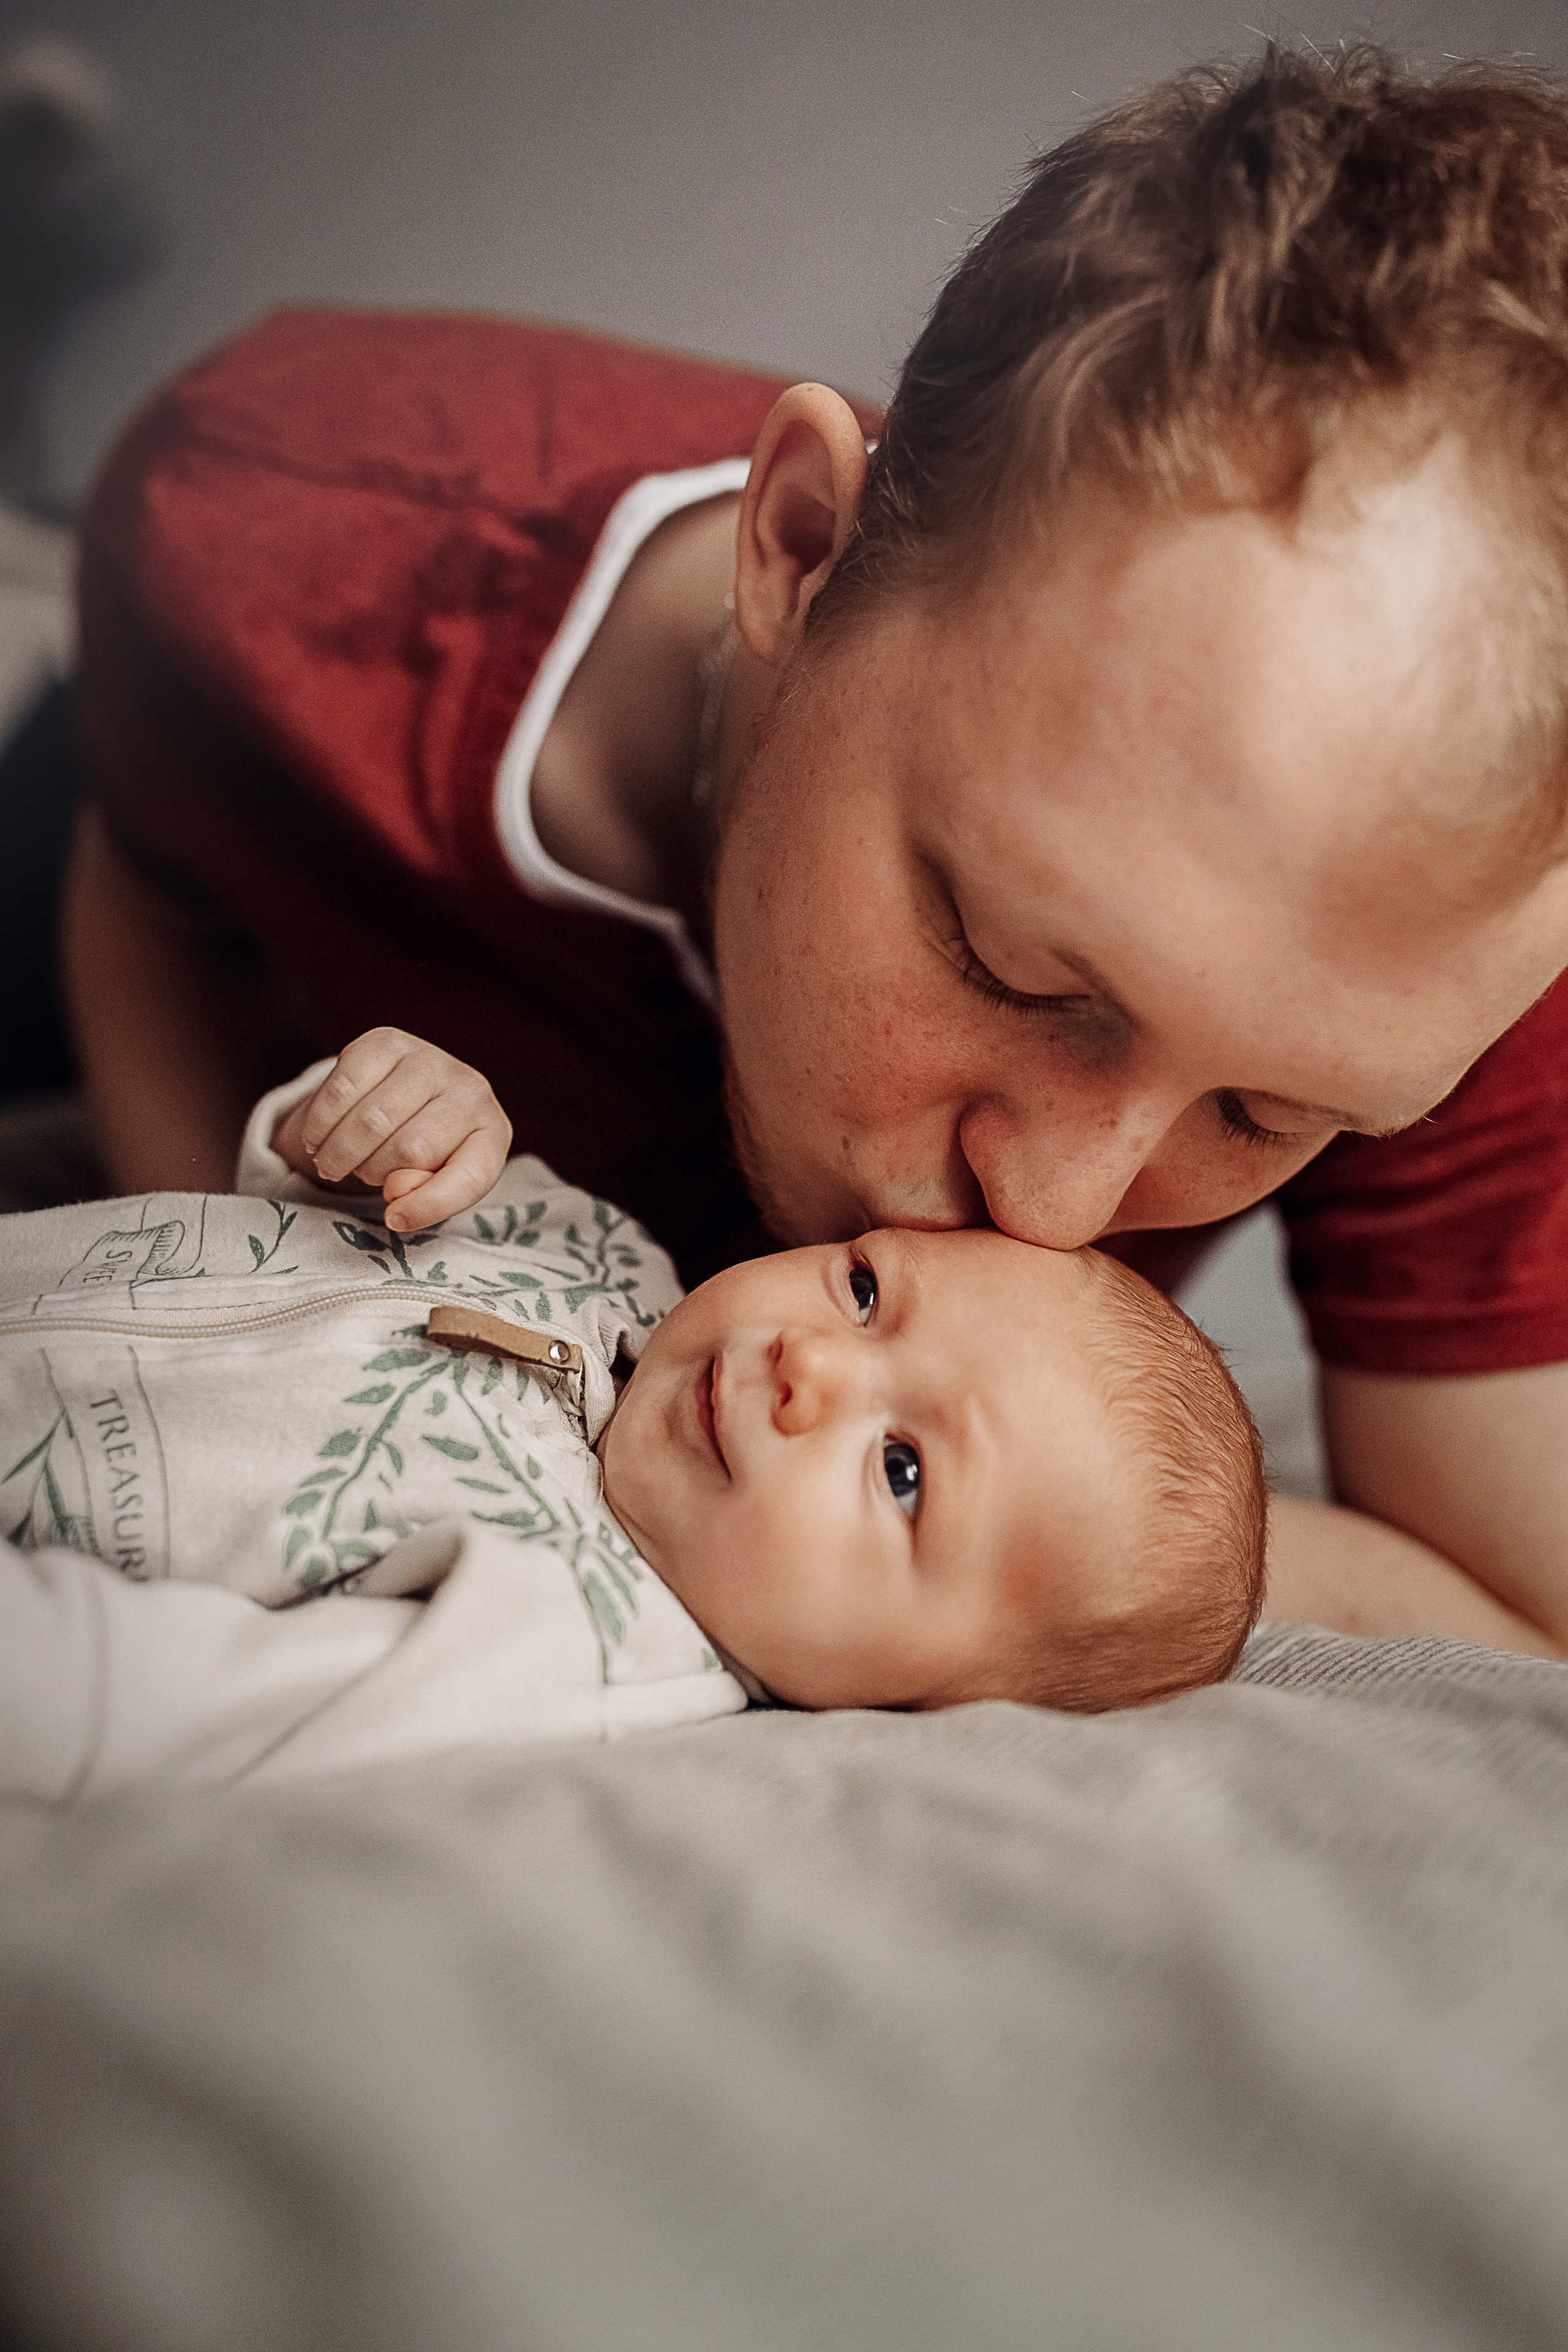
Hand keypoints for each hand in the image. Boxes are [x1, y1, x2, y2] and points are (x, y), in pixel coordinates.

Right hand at [272, 1029, 512, 1229]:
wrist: (412, 1095)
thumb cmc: (429, 1150)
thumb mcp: (438, 1183)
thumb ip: (425, 1196)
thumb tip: (397, 1194)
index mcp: (493, 1134)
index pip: (469, 1177)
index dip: (428, 1205)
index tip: (394, 1218)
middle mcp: (471, 1090)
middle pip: (410, 1149)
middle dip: (371, 1172)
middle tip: (357, 1174)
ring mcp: (430, 1060)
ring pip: (371, 1120)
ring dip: (339, 1152)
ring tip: (333, 1160)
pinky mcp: (387, 1041)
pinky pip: (343, 1087)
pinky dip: (321, 1122)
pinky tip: (318, 1137)